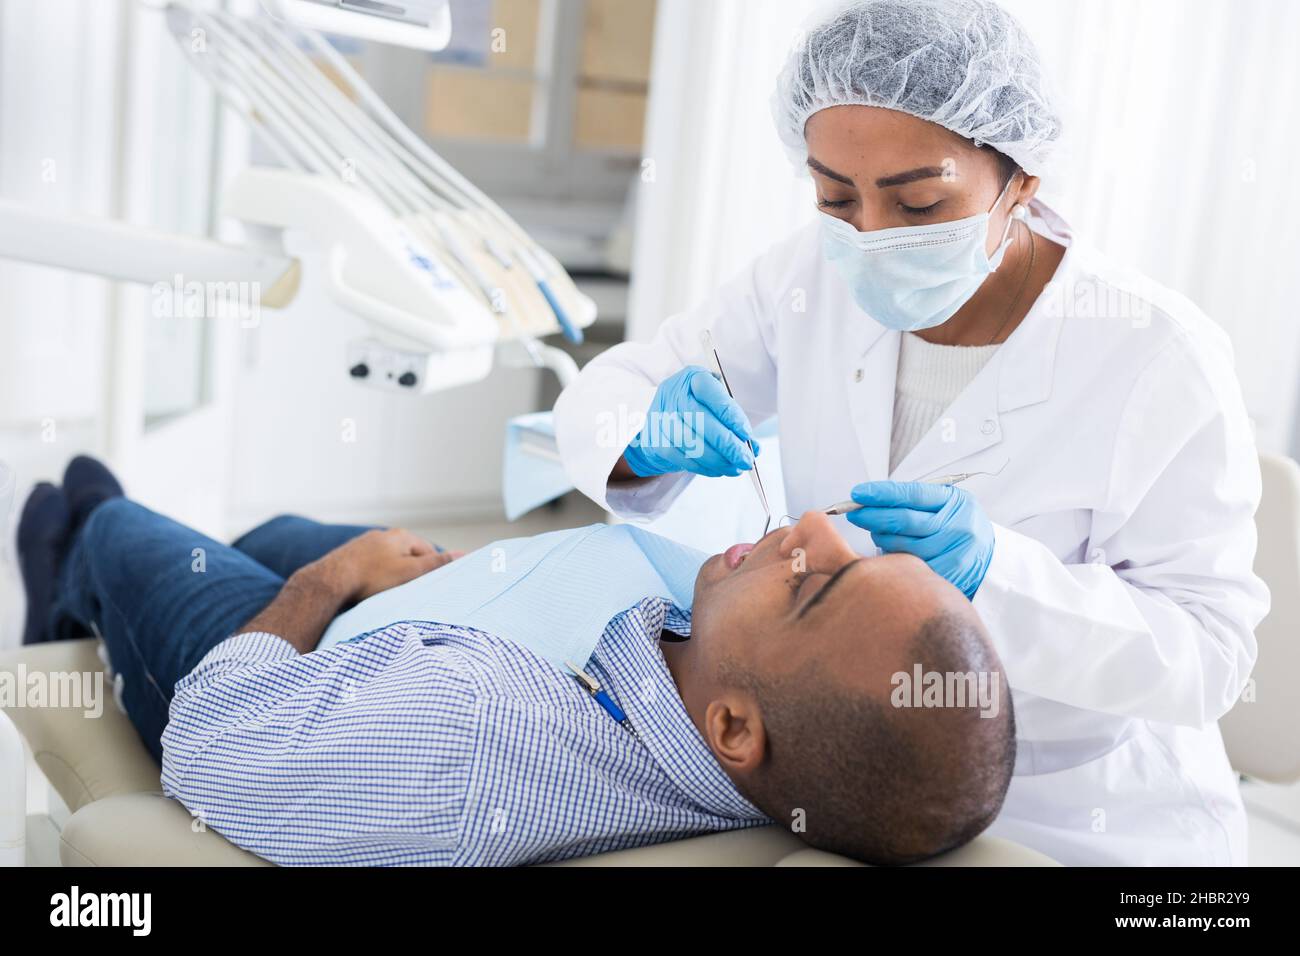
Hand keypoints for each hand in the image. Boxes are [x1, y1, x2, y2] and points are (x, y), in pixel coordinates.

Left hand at [318, 528, 454, 603]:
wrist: (329, 581)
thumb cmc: (372, 577)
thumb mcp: (411, 572)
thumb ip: (436, 563)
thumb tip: (464, 553)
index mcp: (401, 536)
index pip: (427, 551)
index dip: (432, 569)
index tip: (430, 586)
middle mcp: (383, 535)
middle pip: (407, 554)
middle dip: (412, 571)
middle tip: (410, 592)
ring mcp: (364, 544)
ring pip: (388, 560)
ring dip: (393, 574)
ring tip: (390, 593)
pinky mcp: (350, 555)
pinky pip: (371, 565)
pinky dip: (376, 576)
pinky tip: (371, 589)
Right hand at [622, 366, 758, 477]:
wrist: (662, 422)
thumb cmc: (696, 411)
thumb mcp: (716, 406)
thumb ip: (734, 424)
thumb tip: (755, 448)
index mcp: (692, 378)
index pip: (710, 392)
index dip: (730, 414)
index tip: (746, 434)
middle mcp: (673, 394)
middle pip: (700, 419)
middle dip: (727, 444)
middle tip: (745, 459)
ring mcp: (661, 417)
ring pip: (689, 442)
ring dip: (716, 459)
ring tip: (734, 468)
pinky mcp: (656, 440)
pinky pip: (680, 457)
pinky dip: (703, 467)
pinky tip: (717, 470)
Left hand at [845, 482, 994, 598]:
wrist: (990, 561)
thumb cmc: (958, 527)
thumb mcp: (948, 505)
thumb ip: (916, 501)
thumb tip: (870, 499)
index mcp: (956, 501)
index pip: (912, 494)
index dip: (882, 493)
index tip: (858, 493)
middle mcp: (957, 525)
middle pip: (904, 520)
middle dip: (872, 515)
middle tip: (854, 512)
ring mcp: (955, 551)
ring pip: (903, 546)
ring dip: (881, 538)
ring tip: (877, 533)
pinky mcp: (949, 574)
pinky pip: (910, 566)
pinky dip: (895, 560)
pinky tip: (891, 554)